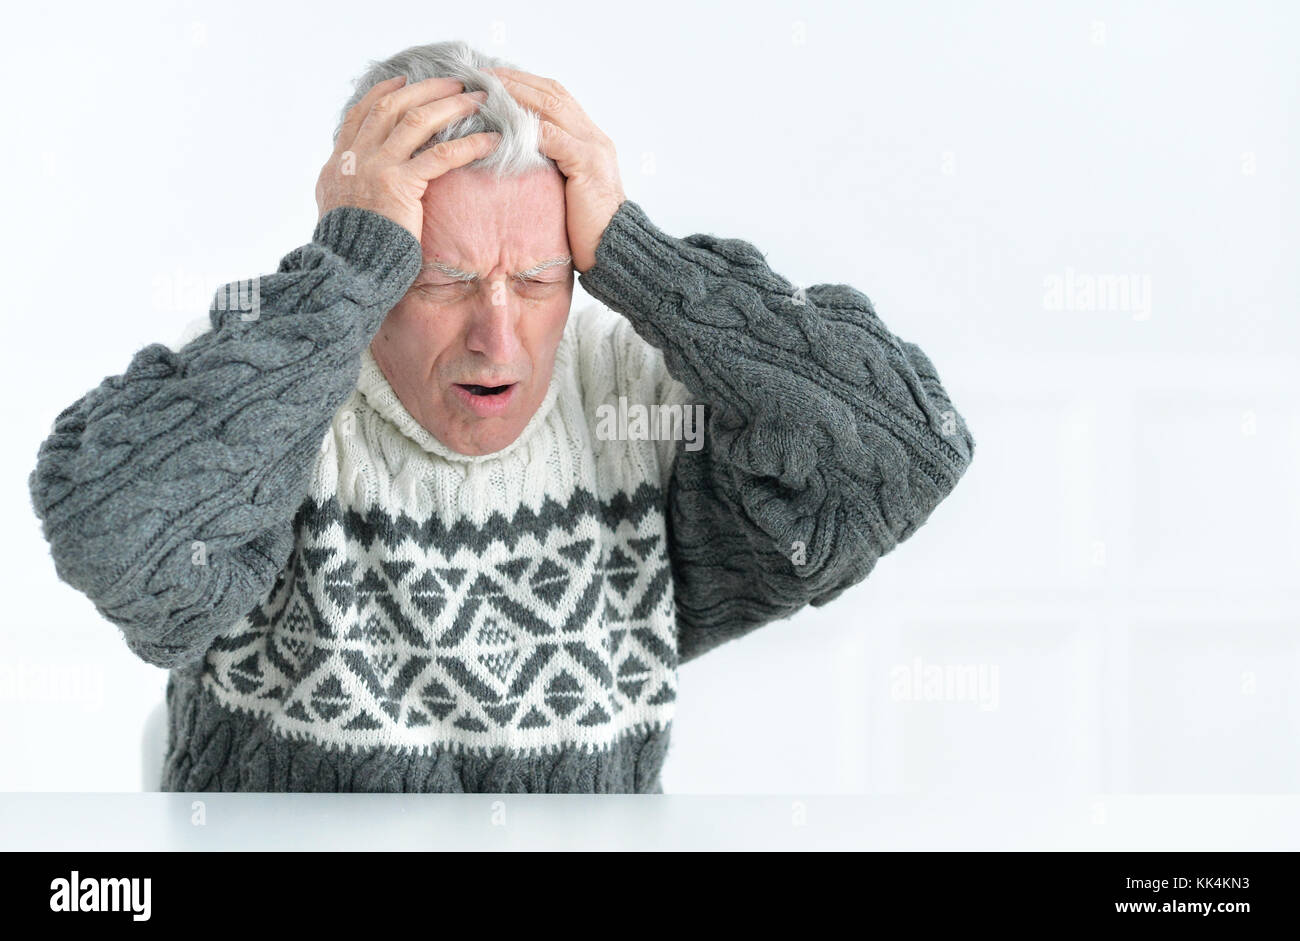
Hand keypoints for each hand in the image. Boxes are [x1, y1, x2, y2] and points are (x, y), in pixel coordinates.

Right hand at [315, 75, 500, 240]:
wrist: (347, 267)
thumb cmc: (350, 247)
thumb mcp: (336, 205)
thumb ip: (349, 182)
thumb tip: (357, 175)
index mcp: (340, 159)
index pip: (361, 112)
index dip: (384, 92)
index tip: (405, 79)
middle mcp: (357, 156)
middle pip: (393, 106)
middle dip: (427, 90)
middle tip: (455, 82)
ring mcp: (378, 167)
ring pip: (417, 121)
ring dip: (451, 106)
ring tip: (478, 100)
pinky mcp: (400, 184)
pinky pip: (441, 156)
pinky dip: (469, 145)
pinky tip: (491, 141)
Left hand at [485, 67, 625, 272]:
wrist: (615, 249)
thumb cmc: (586, 228)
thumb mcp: (564, 188)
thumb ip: (547, 165)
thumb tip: (512, 156)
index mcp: (589, 138)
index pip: (555, 96)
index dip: (523, 83)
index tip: (492, 78)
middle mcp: (593, 135)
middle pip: (552, 93)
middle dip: (515, 81)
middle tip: (481, 76)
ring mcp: (593, 147)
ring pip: (551, 107)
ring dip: (516, 96)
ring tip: (486, 92)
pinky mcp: (587, 164)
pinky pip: (553, 137)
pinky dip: (527, 129)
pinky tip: (502, 126)